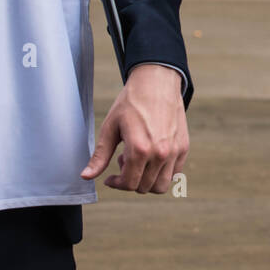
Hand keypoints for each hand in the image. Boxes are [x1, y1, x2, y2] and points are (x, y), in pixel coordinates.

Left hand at [81, 64, 188, 192]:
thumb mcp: (110, 128)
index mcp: (140, 149)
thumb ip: (100, 156)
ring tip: (139, 161)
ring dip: (147, 180)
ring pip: (161, 185)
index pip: (128, 183)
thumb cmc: (131, 102)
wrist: (157, 83)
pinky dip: (162, 173)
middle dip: (130, 180)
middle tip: (123, 161)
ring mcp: (174, 151)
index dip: (116, 184)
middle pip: (144, 187)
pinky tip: (152, 157)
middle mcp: (160, 153)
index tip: (110, 178)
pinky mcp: (183, 147)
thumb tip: (86, 176)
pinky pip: (174, 173)